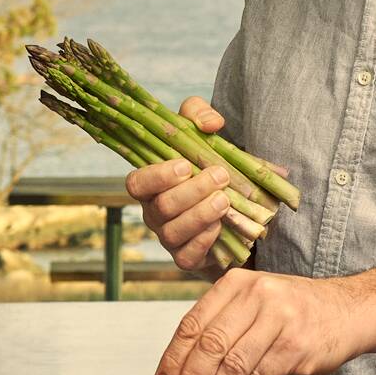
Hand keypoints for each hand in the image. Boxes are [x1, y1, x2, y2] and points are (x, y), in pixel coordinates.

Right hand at [125, 97, 230, 271]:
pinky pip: (186, 256)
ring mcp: (169, 238)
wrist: (238, 207)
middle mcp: (154, 213)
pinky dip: (204, 240)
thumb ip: (199, 116)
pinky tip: (220, 225)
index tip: (184, 165)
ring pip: (173, 232)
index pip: (137, 184)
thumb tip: (210, 124)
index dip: (156, 176)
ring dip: (200, 215)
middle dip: (191, 191)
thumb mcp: (203, 133)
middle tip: (220, 176)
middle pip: (161, 207)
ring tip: (224, 200)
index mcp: (152, 185)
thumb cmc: (210, 165)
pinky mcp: (187, 258)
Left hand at [152, 269, 375, 374]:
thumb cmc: (296, 310)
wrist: (351, 310)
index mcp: (237, 283)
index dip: (173, 359)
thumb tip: (181, 369)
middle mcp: (257, 296)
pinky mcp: (296, 347)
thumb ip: (221, 324)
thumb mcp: (255, 301)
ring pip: (232, 367)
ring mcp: (279, 320)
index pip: (192, 324)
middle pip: (210, 347)